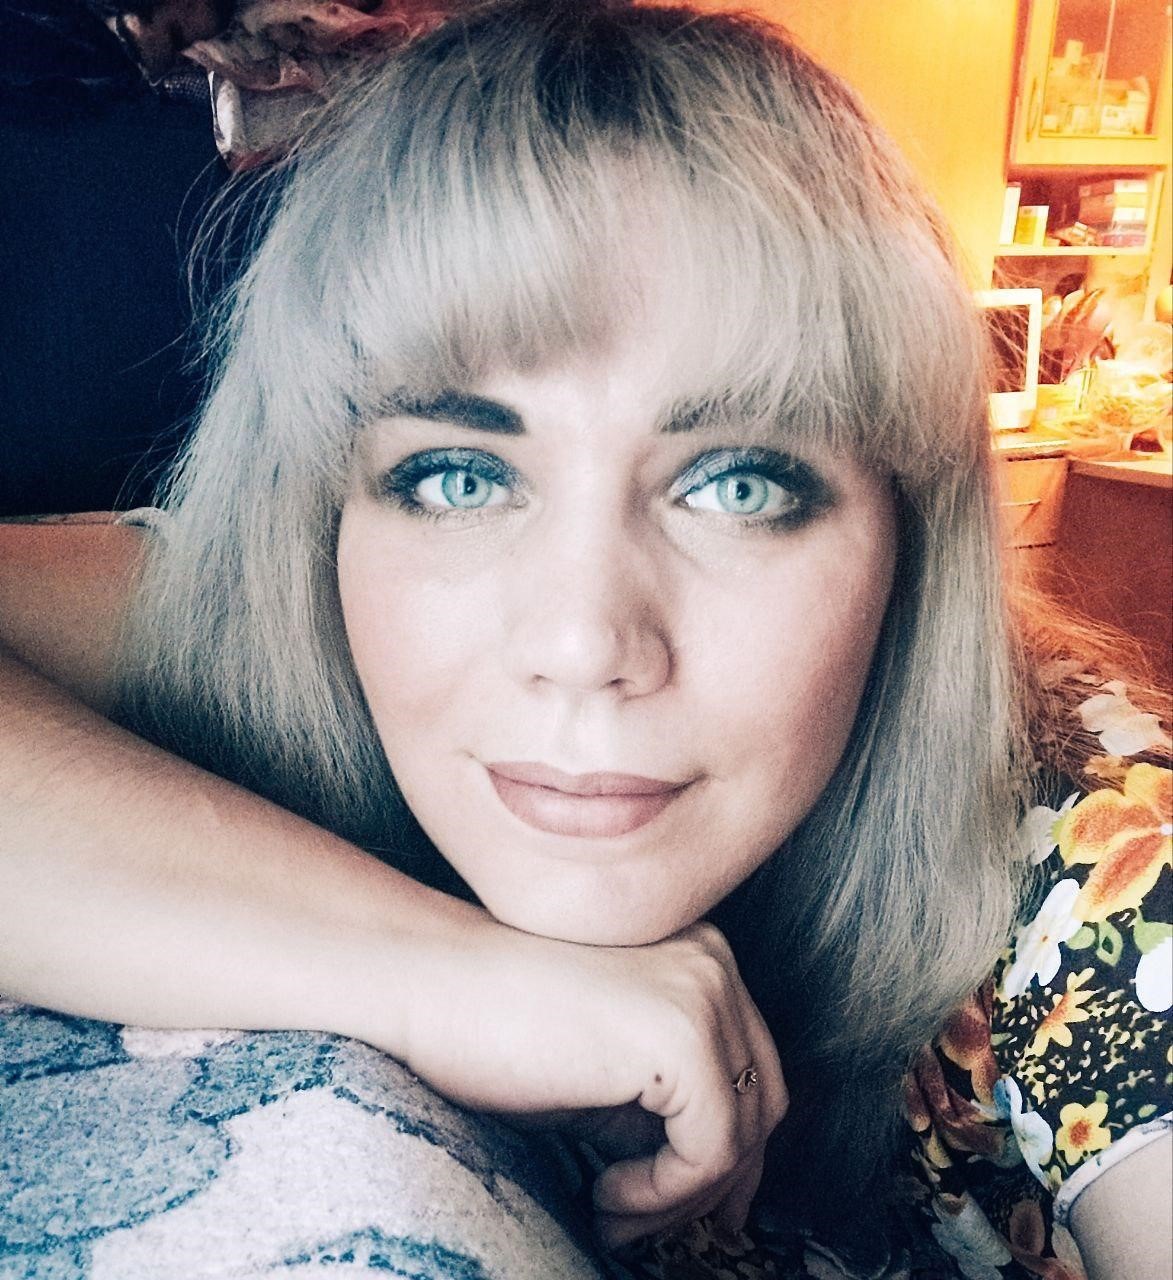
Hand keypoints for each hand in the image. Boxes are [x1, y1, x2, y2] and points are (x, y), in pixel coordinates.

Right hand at [366, 916, 786, 1247]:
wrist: (429, 985)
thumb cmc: (496, 1028)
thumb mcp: (602, 1071)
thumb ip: (663, 1104)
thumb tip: (719, 1184)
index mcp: (699, 957)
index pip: (751, 1071)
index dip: (728, 1153)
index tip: (684, 1209)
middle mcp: (714, 964)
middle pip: (763, 1100)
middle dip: (720, 1181)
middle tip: (653, 1225)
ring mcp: (704, 992)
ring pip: (745, 1130)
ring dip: (686, 1196)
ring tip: (614, 1214)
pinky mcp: (682, 1032)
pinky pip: (713, 1147)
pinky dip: (667, 1193)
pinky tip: (606, 1196)